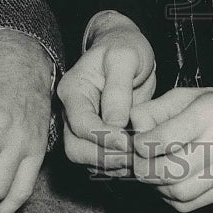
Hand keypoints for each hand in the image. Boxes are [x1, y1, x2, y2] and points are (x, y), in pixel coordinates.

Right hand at [56, 11, 154, 176]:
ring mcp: (84, 125)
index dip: (102, 137)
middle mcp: (74, 111)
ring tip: (139, 159)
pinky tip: (137, 158)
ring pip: (87, 159)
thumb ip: (118, 89)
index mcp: (74, 90)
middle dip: (105, 157)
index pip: (80, 123)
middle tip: (134, 155)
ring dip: (112, 165)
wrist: (130, 49)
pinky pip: (100, 160)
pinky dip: (117, 165)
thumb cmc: (126, 47)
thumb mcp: (126, 58)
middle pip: (76, 148)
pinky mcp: (98, 135)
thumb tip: (114, 123)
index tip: (127, 141)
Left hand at [130, 83, 212, 211]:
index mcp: (209, 113)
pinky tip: (171, 182)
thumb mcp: (192, 95)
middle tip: (141, 160)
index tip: (138, 142)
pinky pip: (188, 205)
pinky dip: (171, 198)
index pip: (163, 140)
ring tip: (156, 170)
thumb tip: (133, 127)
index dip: (141, 145)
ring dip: (156, 186)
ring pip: (177, 193)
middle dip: (144, 169)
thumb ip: (158, 109)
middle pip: (167, 171)